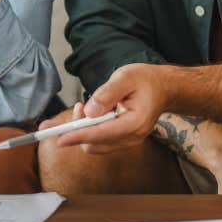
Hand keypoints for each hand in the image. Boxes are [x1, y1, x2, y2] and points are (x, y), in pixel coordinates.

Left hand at [53, 64, 172, 153]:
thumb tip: (88, 111)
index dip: (77, 135)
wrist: (163, 88)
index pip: (101, 134)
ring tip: (84, 106)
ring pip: (94, 144)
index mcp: (134, 123)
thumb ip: (106, 94)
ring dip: (82, 129)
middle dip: (77, 129)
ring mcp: (127, 141)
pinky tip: (90, 114)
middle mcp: (132, 137)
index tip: (59, 138)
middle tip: (77, 106)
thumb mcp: (125, 77)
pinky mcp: (122, 140)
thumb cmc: (145, 80)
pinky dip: (89, 130)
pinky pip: (99, 141)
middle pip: (94, 142)